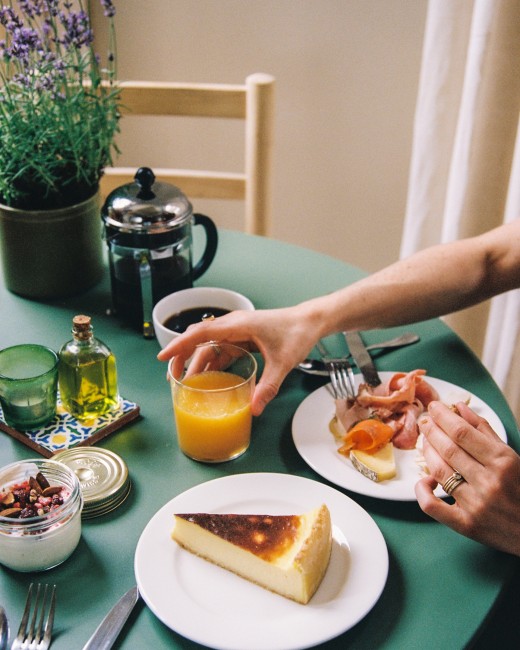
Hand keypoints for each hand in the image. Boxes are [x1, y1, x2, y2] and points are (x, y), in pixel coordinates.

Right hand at [157, 306, 320, 414]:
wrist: (310, 321)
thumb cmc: (297, 333)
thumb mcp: (283, 363)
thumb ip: (268, 387)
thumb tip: (254, 409)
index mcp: (238, 325)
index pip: (201, 333)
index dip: (180, 344)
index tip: (163, 356)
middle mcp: (234, 326)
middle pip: (199, 340)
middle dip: (182, 357)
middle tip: (172, 379)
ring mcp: (237, 331)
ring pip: (209, 346)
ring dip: (196, 362)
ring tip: (185, 382)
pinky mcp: (243, 338)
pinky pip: (221, 349)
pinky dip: (211, 363)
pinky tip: (207, 378)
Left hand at [415, 401, 519, 555]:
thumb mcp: (512, 456)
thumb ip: (484, 430)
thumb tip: (458, 407)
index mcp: (503, 462)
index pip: (462, 433)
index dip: (443, 417)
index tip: (433, 407)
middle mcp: (489, 482)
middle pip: (448, 449)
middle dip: (432, 430)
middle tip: (424, 420)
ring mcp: (475, 504)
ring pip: (439, 471)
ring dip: (427, 452)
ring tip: (425, 440)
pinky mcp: (466, 525)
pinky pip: (432, 506)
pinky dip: (422, 490)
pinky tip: (425, 479)